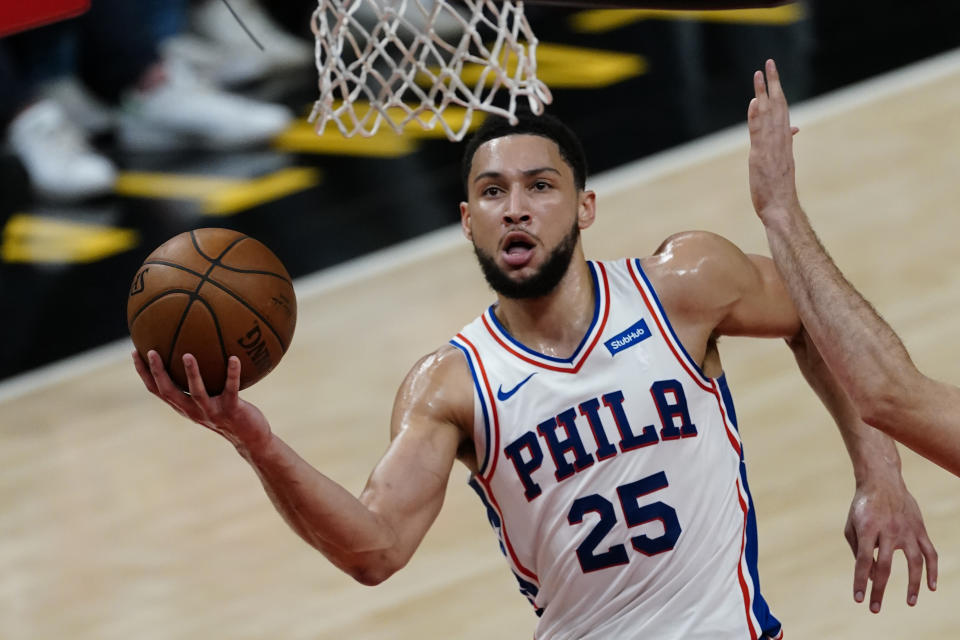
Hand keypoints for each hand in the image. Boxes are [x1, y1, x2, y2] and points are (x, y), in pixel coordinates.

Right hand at [133, 349, 272, 452]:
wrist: (250, 439)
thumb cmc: (231, 414)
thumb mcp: (212, 399)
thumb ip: (203, 382)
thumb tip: (197, 351)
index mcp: (185, 407)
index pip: (157, 390)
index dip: (144, 373)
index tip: (136, 352)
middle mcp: (194, 411)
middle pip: (168, 392)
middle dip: (157, 372)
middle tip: (151, 351)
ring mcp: (212, 411)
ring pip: (196, 393)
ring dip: (191, 374)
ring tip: (187, 355)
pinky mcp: (232, 410)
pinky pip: (231, 388)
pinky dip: (232, 373)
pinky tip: (234, 357)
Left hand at [747, 59, 800, 219]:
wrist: (781, 208)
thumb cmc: (780, 189)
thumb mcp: (782, 163)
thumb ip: (784, 144)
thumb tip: (793, 129)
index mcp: (784, 141)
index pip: (782, 110)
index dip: (777, 91)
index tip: (773, 74)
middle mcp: (780, 140)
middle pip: (778, 105)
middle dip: (773, 83)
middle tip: (769, 62)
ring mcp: (771, 147)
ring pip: (768, 114)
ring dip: (764, 93)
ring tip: (759, 73)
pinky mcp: (760, 157)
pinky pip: (758, 134)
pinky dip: (756, 117)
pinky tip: (755, 102)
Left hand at [844, 476, 937, 612]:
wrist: (881, 482)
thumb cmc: (862, 507)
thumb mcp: (852, 526)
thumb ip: (859, 552)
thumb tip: (872, 578)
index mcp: (867, 529)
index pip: (863, 561)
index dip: (861, 581)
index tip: (859, 599)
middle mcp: (888, 531)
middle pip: (885, 566)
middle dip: (880, 589)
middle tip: (875, 609)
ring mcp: (906, 530)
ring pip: (914, 562)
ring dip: (913, 584)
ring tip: (911, 603)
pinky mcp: (920, 529)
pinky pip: (930, 553)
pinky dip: (933, 570)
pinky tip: (932, 586)